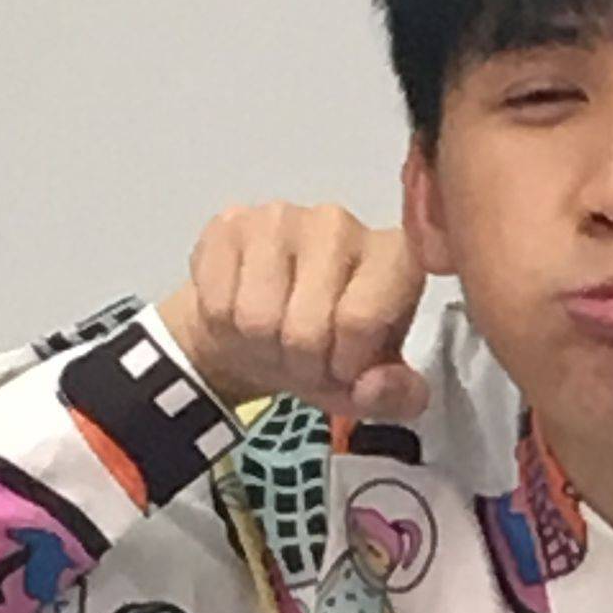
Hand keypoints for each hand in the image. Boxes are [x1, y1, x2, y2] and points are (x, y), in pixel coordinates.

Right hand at [155, 203, 431, 420]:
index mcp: (394, 255)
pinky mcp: (230, 224)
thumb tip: (376, 385)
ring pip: (257, 318)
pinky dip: (225, 327)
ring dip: (262, 346)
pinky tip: (241, 314)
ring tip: (274, 337)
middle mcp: (341, 223)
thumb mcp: (370, 385)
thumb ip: (393, 395)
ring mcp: (282, 217)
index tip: (342, 367)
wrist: (257, 328)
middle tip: (303, 357)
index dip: (344, 364)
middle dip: (301, 362)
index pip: (361, 320)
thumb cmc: (326, 349)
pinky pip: (218, 304)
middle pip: (306, 328)